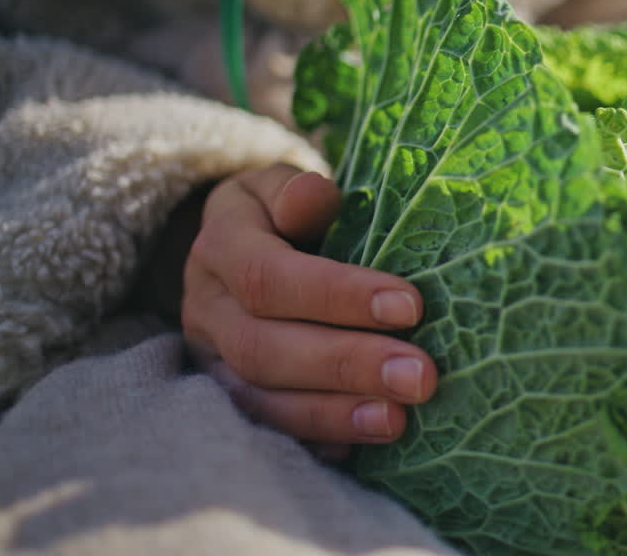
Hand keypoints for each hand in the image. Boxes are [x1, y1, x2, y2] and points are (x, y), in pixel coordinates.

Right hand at [181, 164, 436, 458]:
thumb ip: (297, 190)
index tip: (411, 307)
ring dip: (335, 413)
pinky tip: (365, 440)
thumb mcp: (282, 186)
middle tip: (420, 377)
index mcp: (221, 245)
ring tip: (398, 418)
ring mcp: (211, 360)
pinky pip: (267, 429)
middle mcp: (206, 307)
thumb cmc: (283, 213)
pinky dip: (317, 438)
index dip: (338, 296)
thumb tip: (314, 198)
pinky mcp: (228, 398)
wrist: (241, 246)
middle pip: (265, 347)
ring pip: (262, 399)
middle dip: (347, 365)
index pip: (269, 277)